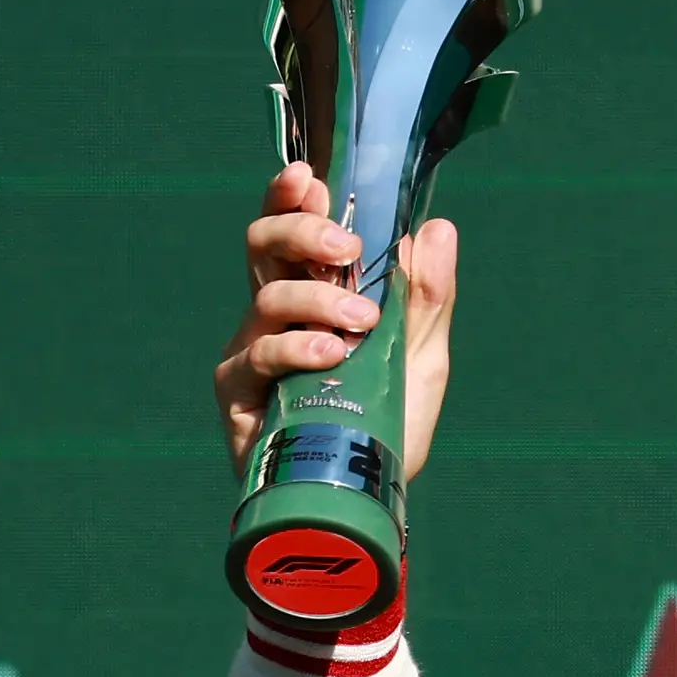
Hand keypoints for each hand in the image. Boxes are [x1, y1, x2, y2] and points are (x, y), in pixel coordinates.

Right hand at [214, 161, 458, 481]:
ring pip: (267, 296)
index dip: (290, 196)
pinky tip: (328, 353)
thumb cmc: (386, 425)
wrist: (365, 499)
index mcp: (313, 292)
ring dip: (317, 298)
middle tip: (345, 244)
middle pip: (264, 244)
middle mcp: (275, 313)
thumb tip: (438, 227)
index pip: (293, 230)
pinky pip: (259, 355)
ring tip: (361, 323)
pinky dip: (295, 346)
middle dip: (300, 230)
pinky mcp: (239, 393)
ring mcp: (253, 350)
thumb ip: (428, 297)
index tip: (310, 177)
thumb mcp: (420, 358)